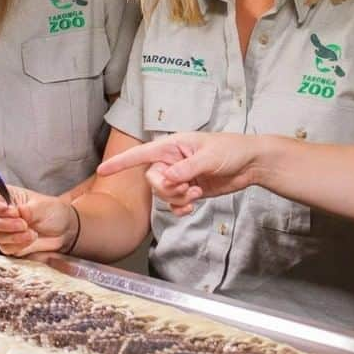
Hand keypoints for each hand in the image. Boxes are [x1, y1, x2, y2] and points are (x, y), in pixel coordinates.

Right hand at [0, 186, 77, 256]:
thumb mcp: (43, 206)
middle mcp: (3, 213)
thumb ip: (29, 209)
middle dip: (5, 224)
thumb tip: (18, 211)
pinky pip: (6, 247)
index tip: (11, 211)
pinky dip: (18, 244)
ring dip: (14, 236)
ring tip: (32, 232)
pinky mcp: (10, 244)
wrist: (64, 231)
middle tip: (23, 224)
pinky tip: (30, 239)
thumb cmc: (53, 212)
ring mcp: (5, 229)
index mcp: (9, 197)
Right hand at [96, 132, 262, 214]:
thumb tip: (167, 178)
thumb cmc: (231, 150)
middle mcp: (172, 160)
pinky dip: (179, 208)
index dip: (121, 162)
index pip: (142, 154)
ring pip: (162, 194)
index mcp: (173, 145)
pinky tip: (191, 206)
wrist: (251, 163)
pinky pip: (173, 203)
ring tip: (195, 194)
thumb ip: (186, 169)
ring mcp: (180, 176)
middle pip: (152, 179)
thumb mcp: (209, 157)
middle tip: (186, 188)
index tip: (102, 170)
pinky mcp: (188, 190)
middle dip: (166, 189)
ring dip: (176, 199)